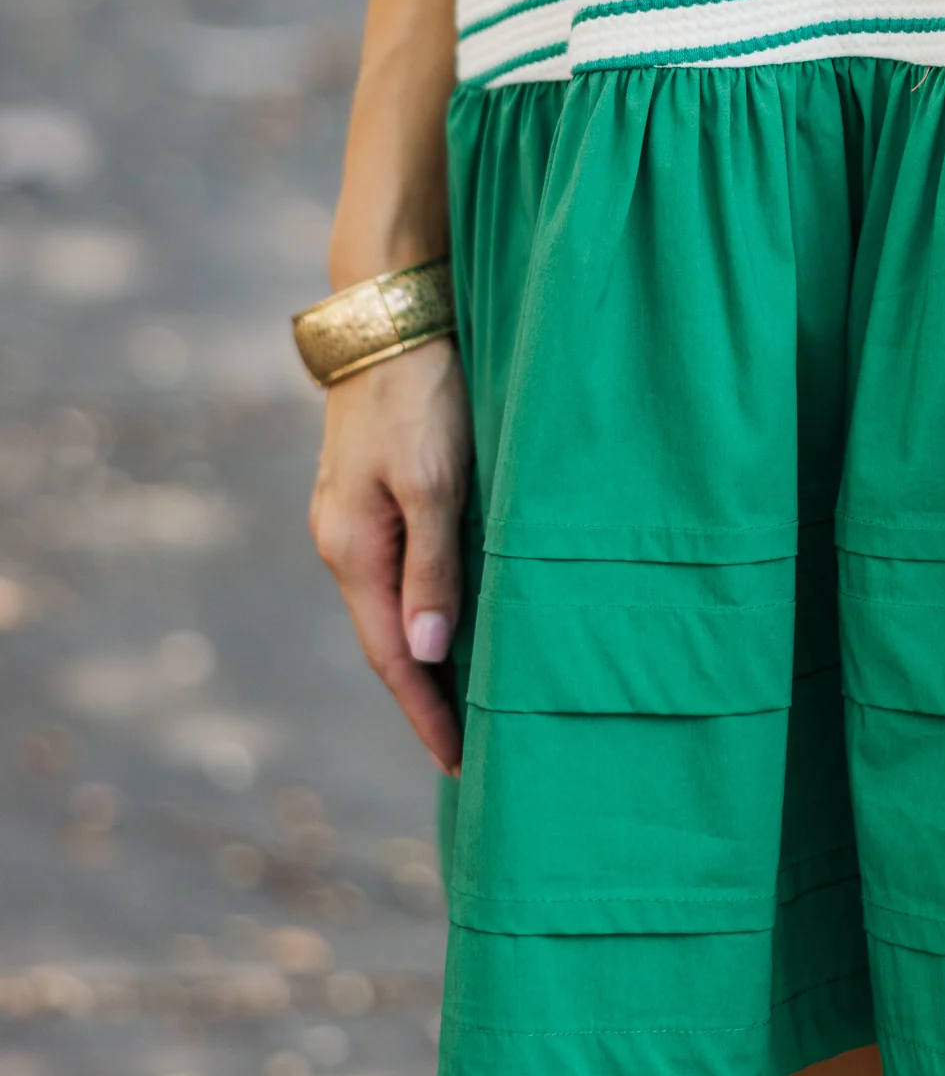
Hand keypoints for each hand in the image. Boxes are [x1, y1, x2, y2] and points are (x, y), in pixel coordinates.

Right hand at [309, 336, 471, 774]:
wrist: (390, 313)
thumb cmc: (421, 392)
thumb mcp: (434, 482)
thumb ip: (433, 567)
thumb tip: (428, 656)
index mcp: (352, 549)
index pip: (392, 655)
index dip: (425, 711)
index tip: (460, 762)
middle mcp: (343, 540)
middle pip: (388, 638)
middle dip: (425, 695)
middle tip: (471, 748)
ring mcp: (354, 515)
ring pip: (394, 604)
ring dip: (428, 652)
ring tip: (470, 698)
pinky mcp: (372, 490)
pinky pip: (400, 569)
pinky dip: (427, 606)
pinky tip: (454, 618)